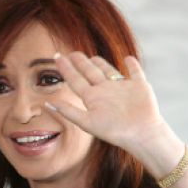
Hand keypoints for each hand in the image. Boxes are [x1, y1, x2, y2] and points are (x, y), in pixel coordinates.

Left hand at [46, 51, 168, 157]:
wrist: (140, 133)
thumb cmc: (114, 130)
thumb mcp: (87, 121)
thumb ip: (68, 112)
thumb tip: (47, 104)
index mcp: (93, 98)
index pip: (76, 80)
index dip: (66, 69)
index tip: (56, 58)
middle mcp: (105, 91)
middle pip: (91, 73)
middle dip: (81, 63)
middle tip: (71, 53)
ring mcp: (122, 88)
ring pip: (109, 71)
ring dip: (102, 64)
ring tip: (93, 57)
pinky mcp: (139, 86)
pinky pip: (135, 72)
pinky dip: (132, 65)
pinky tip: (128, 59)